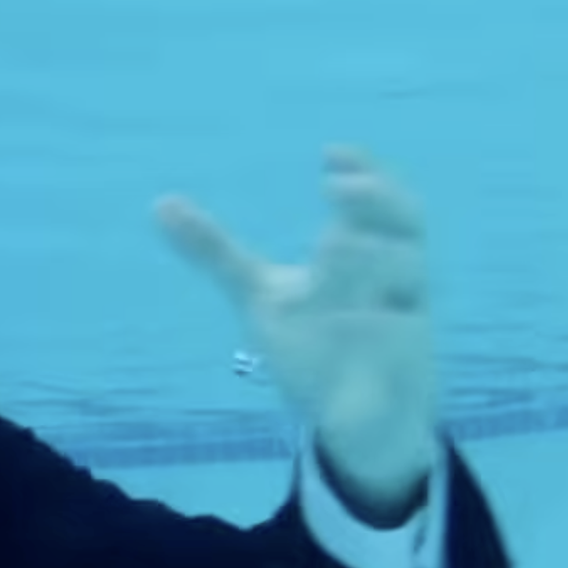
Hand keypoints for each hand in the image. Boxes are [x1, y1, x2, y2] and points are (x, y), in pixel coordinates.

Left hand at [155, 147, 439, 509]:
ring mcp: (402, 322)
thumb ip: (216, 251)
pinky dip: (383, 333)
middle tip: (336, 188)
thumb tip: (160, 202)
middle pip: (405, 225)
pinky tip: (357, 320)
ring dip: (375, 258)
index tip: (330, 153)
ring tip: (331, 244)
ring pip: (408, 278)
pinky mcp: (403, 368)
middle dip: (375, 203)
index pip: (376, 200)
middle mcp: (391, 280)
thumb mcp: (258, 293)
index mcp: (363, 253)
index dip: (363, 171)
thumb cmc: (312, 341)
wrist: (352, 414)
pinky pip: (401, 346)